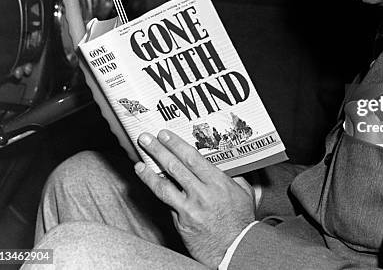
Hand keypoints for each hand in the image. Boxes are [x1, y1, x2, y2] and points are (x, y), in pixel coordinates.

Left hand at [134, 129, 255, 268]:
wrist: (235, 248)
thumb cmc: (241, 220)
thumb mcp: (243, 192)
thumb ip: (231, 176)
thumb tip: (221, 163)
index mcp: (218, 182)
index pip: (192, 158)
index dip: (176, 145)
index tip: (165, 134)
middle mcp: (202, 194)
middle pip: (174, 168)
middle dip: (158, 151)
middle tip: (145, 139)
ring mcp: (189, 209)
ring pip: (163, 187)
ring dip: (148, 173)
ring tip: (138, 163)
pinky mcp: (181, 223)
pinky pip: (168, 205)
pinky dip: (159, 193)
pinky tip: (150, 185)